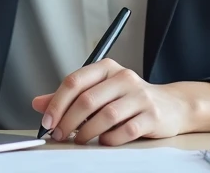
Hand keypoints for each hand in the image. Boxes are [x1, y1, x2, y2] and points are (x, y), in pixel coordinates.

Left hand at [32, 58, 190, 145]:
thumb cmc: (129, 99)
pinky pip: (125, 130)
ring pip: (105, 116)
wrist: (171, 106)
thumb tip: (38, 103)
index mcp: (107, 68)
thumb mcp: (99, 92)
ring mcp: (139, 96)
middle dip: (68, 121)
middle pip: (87, 99)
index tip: (47, 121)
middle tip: (59, 135)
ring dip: (86, 133)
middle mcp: (123, 77)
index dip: (56, 103)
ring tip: (80, 140)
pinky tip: (104, 141)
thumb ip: (69, 97)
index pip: (74, 81)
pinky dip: (110, 139)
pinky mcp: (152, 115)